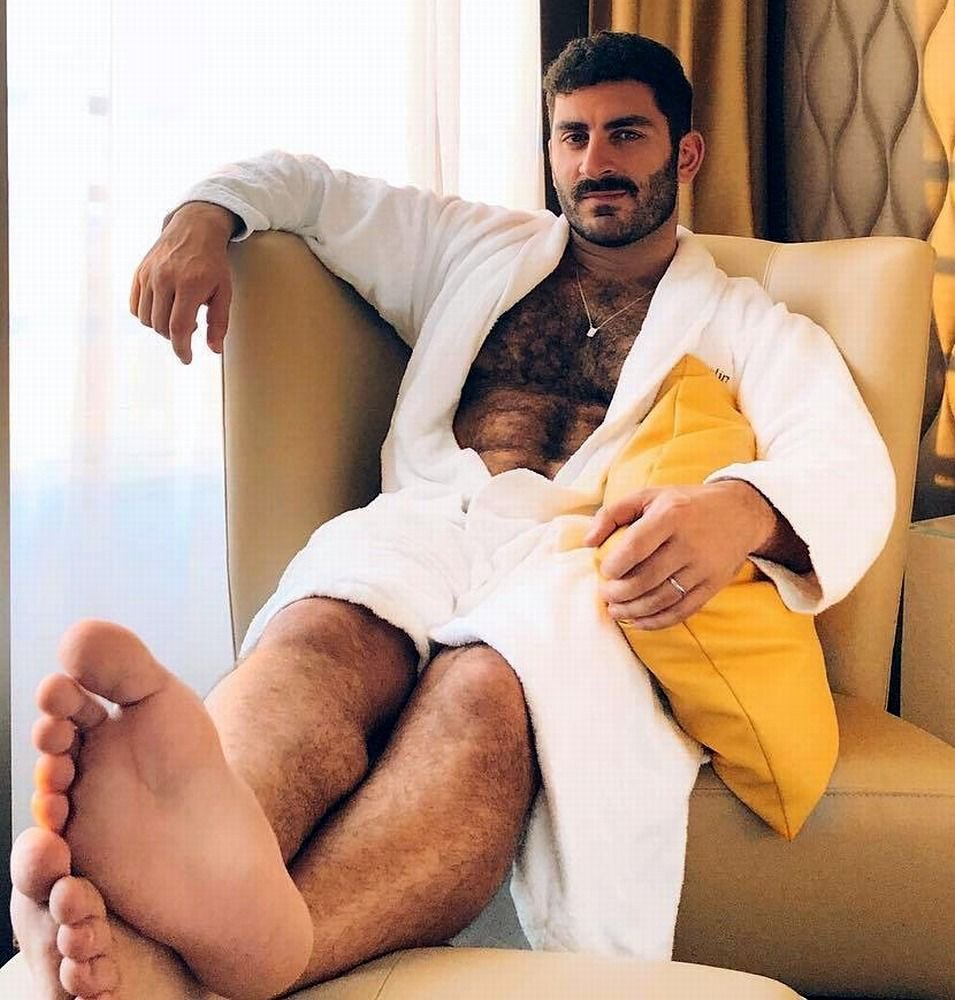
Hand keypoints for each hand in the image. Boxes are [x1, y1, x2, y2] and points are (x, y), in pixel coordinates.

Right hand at [129, 202, 236, 363]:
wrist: (194, 229)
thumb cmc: (213, 263)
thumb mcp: (224, 291)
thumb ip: (219, 322)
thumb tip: (214, 350)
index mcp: (190, 284)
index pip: (178, 327)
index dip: (181, 348)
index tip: (187, 358)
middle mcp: (165, 279)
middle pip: (161, 325)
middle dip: (174, 337)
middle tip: (189, 328)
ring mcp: (149, 274)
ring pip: (146, 318)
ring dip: (160, 327)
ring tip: (178, 316)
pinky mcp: (139, 272)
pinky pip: (135, 306)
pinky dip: (146, 316)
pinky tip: (162, 310)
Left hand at [584, 481, 776, 629]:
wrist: (741, 513)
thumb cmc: (685, 503)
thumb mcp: (650, 495)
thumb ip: (613, 513)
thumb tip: (588, 542)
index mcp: (671, 515)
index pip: (635, 547)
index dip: (614, 565)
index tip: (604, 572)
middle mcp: (689, 542)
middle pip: (646, 578)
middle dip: (619, 593)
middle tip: (606, 595)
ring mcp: (703, 566)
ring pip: (662, 599)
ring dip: (634, 610)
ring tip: (616, 610)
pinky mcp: (713, 585)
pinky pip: (682, 610)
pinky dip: (658, 621)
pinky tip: (639, 621)